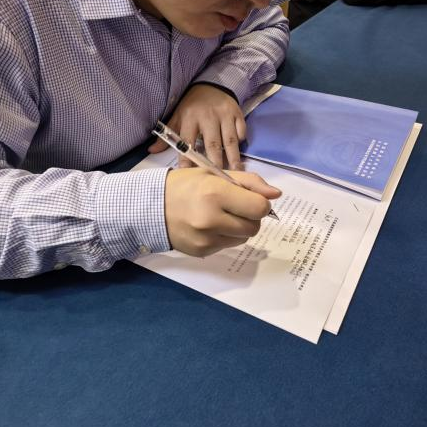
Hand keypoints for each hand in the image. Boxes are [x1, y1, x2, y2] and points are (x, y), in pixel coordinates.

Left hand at [148, 84, 246, 169]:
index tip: (189, 174)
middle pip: (212, 144)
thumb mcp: (177, 117)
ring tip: (235, 172)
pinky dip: (241, 141)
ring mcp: (224, 115)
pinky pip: (241, 130)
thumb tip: (152, 151)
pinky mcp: (237, 113)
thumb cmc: (192, 105)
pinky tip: (239, 152)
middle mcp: (208, 117)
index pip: (188, 142)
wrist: (209, 84)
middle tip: (218, 178)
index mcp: (190, 118)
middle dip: (215, 162)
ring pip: (230, 140)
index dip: (188, 159)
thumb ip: (167, 136)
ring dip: (233, 157)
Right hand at [164, 168, 281, 256]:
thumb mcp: (215, 174)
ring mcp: (206, 239)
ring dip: (239, 228)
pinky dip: (225, 236)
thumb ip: (249, 182)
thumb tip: (276, 195)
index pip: (259, 208)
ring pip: (243, 238)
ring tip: (220, 216)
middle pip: (254, 226)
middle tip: (235, 207)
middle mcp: (212, 219)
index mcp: (216, 194)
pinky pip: (228, 245)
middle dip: (250, 217)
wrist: (150, 207)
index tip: (250, 199)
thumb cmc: (185, 185)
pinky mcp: (202, 251)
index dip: (260, 204)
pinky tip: (208, 226)